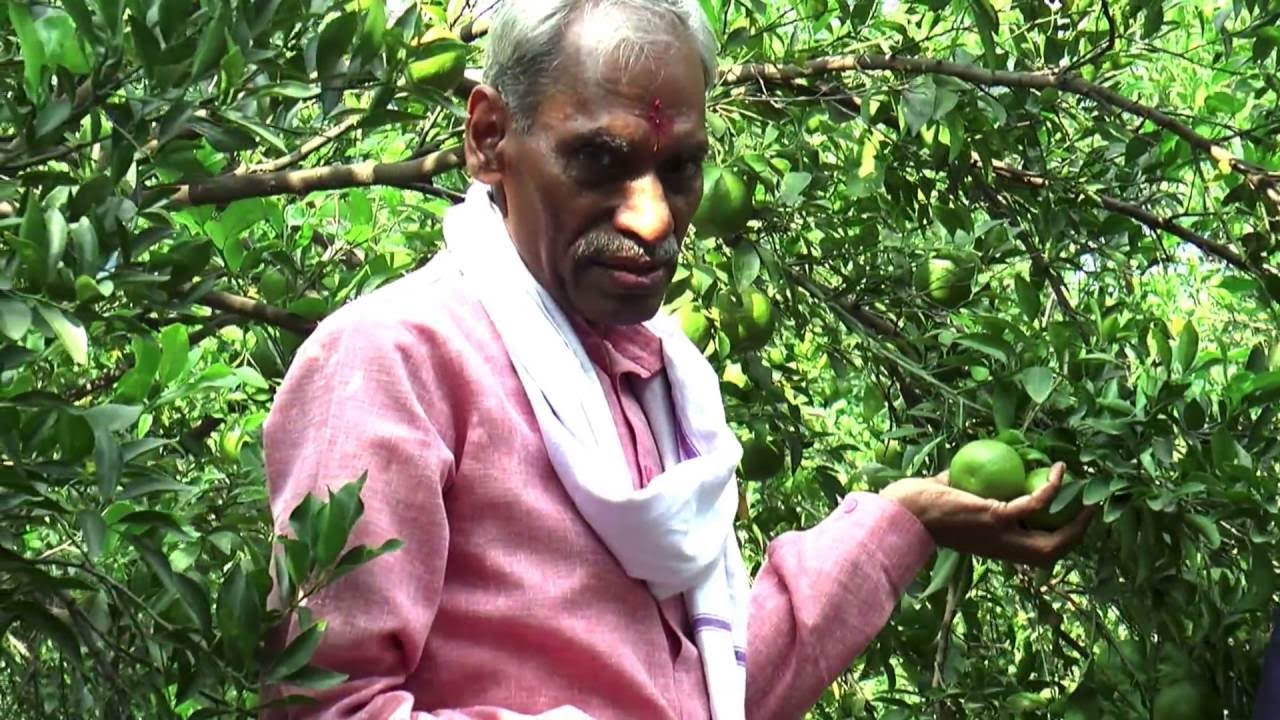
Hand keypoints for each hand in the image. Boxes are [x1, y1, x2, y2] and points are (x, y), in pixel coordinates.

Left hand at [879, 462, 1096, 566]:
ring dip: (1075, 519)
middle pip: (1050, 553)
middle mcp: (1000, 547)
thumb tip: (974, 471)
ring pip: (1052, 539)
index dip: (1057, 540)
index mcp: (993, 546)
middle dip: (1076, 536)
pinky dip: (1052, 488)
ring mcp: (999, 534)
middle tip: (1089, 510)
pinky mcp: (995, 517)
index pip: (1033, 552)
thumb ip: (965, 490)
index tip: (1069, 519)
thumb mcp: (950, 499)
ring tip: (1086, 494)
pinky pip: (1035, 504)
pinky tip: (1059, 470)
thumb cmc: (918, 504)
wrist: (901, 511)